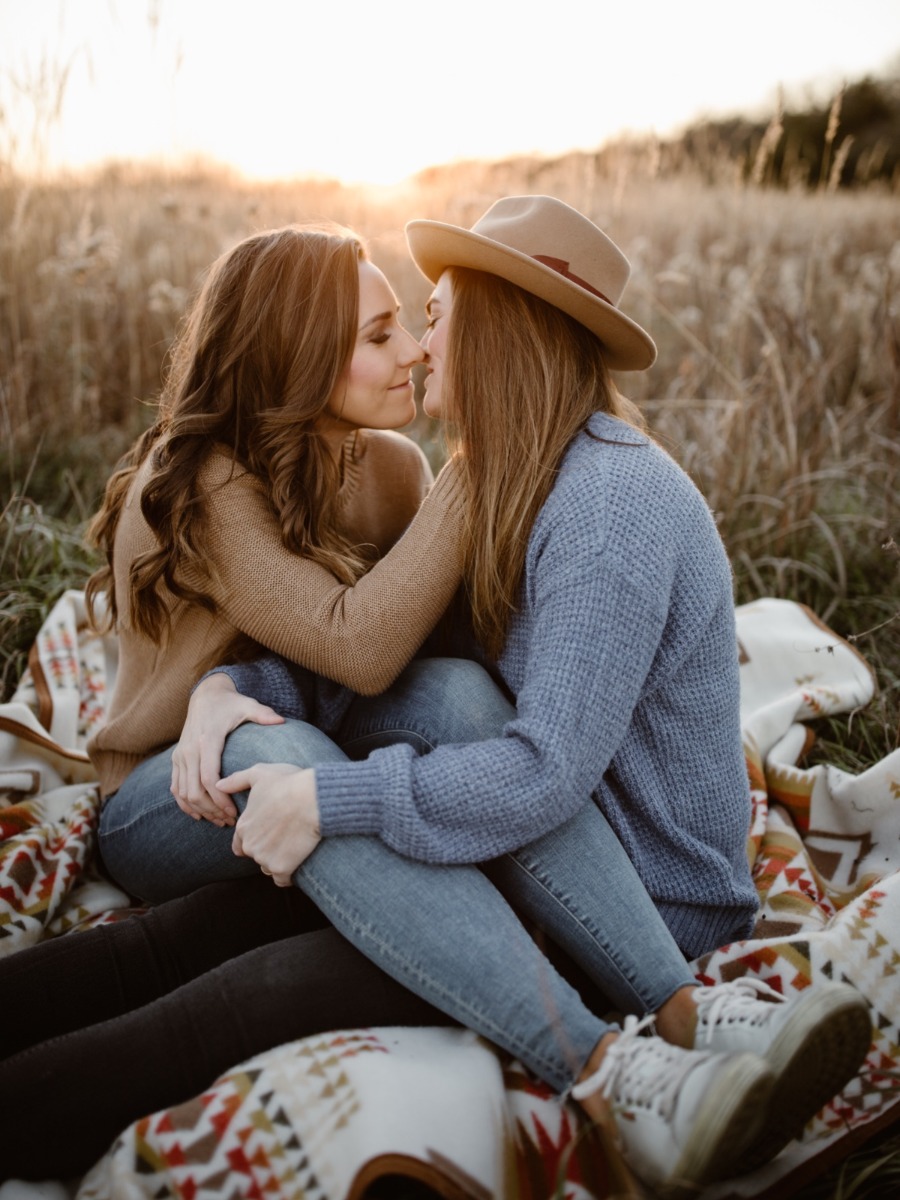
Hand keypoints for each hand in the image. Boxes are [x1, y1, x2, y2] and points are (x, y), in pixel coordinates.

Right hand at [170, 673, 283, 825]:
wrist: (205, 695)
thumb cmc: (230, 703)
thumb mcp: (247, 705)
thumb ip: (263, 714)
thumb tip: (281, 720)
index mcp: (207, 740)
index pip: (209, 777)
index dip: (220, 799)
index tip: (234, 812)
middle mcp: (190, 750)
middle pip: (194, 790)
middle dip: (211, 810)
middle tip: (230, 821)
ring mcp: (180, 755)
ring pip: (183, 792)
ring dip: (199, 809)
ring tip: (219, 820)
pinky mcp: (176, 759)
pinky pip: (175, 787)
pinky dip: (184, 804)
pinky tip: (199, 814)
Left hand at [222, 763, 320, 885]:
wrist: (313, 799)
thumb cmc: (288, 783)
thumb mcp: (259, 773)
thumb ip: (236, 780)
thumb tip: (218, 785)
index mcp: (243, 827)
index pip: (239, 844)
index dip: (254, 838)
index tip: (269, 831)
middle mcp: (250, 846)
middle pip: (255, 856)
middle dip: (266, 849)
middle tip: (284, 836)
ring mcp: (265, 859)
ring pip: (268, 867)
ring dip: (277, 861)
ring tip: (293, 845)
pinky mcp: (282, 869)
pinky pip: (282, 880)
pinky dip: (288, 874)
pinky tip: (297, 861)